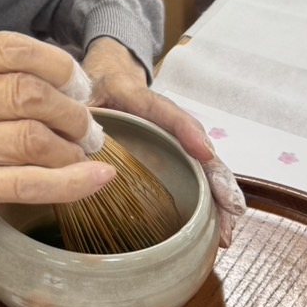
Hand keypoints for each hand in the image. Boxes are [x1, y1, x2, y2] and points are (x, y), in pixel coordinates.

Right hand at [0, 31, 113, 306]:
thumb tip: (31, 71)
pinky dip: (68, 182)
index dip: (58, 64)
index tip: (75, 82)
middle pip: (30, 90)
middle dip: (73, 108)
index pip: (12, 47)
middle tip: (88, 123)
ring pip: (32, 135)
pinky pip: (22, 182)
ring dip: (72, 145)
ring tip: (84, 151)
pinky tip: (93, 181)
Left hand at [82, 37, 245, 248]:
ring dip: (217, 199)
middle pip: (198, 146)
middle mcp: (166, 119)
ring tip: (225, 232)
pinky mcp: (175, 156)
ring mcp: (174, 139)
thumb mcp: (81, 93)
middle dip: (217, 178)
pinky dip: (208, 204)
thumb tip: (75, 147)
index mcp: (138, 96)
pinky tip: (216, 231)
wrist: (111, 74)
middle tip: (231, 208)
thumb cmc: (96, 86)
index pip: (164, 110)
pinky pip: (195, 178)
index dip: (184, 130)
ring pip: (203, 167)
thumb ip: (78, 113)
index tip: (203, 152)